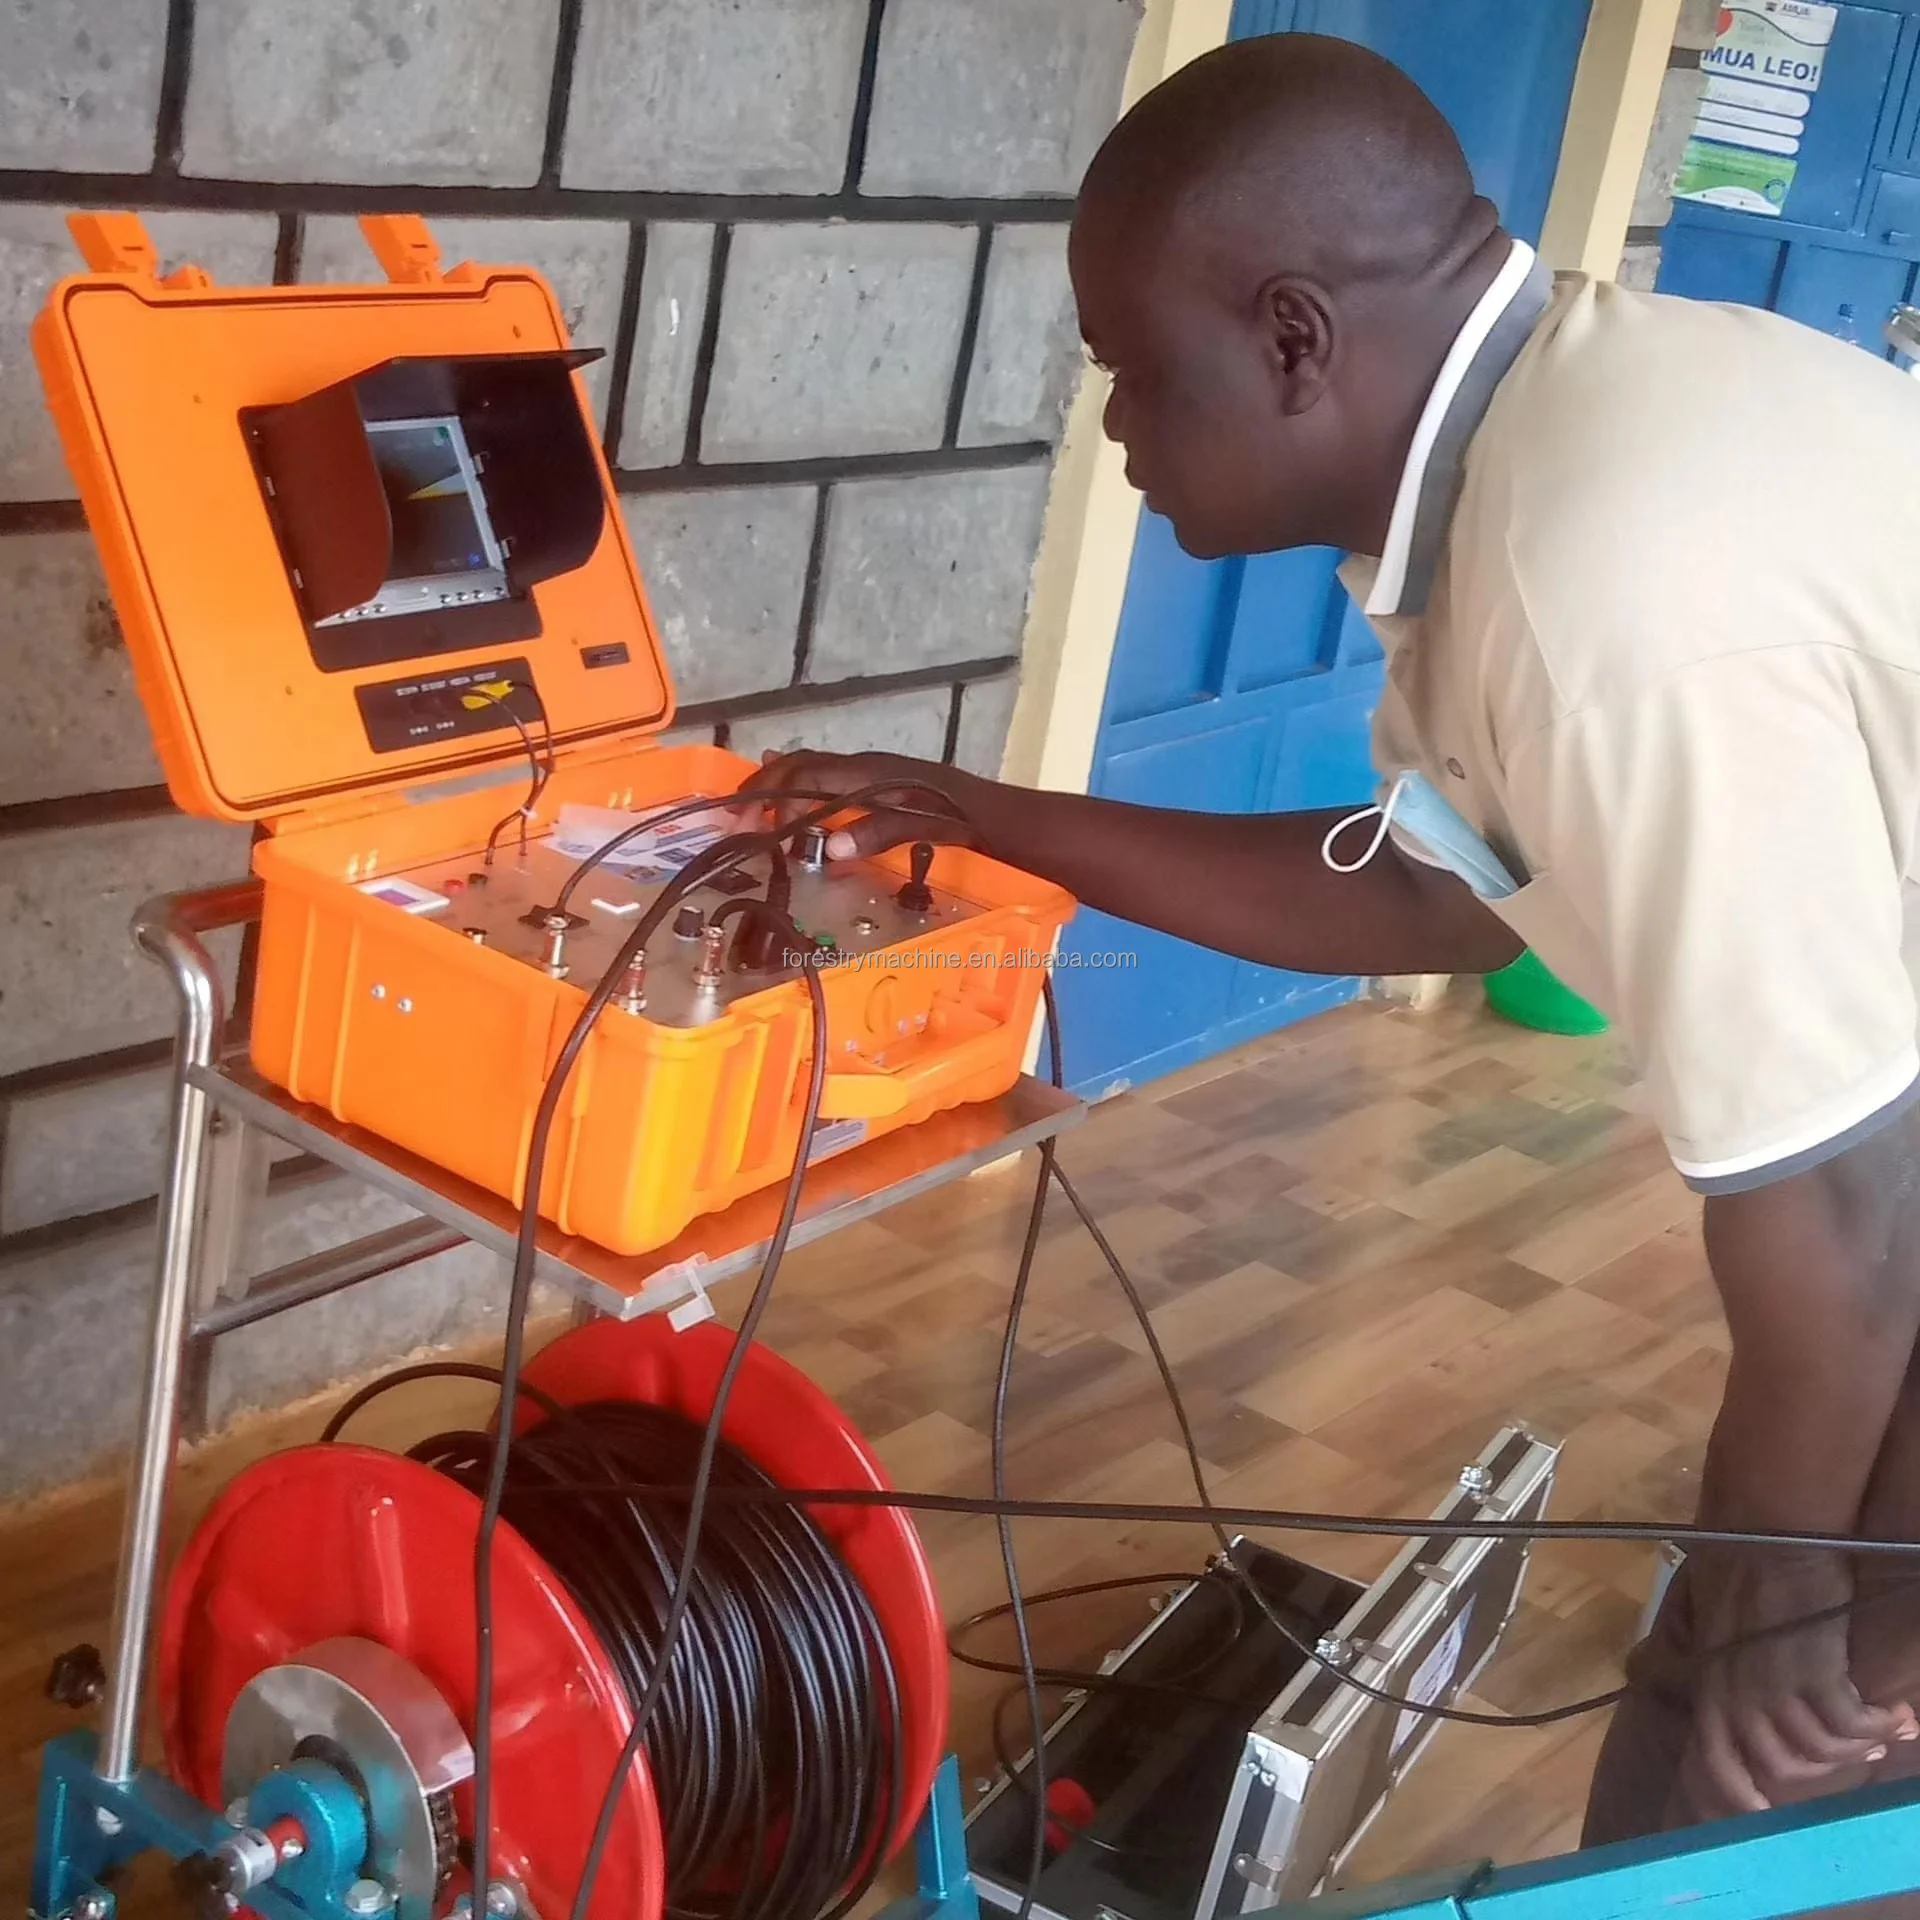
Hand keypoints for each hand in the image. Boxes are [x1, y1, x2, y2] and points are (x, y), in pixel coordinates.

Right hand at [730, 749, 975, 859]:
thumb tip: (831, 849)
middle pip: (803, 765)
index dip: (772, 795)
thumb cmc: (972, 821)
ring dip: (780, 786)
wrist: (1007, 816)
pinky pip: (832, 778)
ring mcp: (875, 772)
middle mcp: (867, 765)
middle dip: (765, 787)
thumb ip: (882, 832)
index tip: (747, 823)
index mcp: (872, 772)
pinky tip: (792, 793)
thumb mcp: (930, 829)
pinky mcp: (884, 784)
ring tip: (750, 804)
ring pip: (814, 768)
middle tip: (735, 818)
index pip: (807, 774)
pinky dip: (803, 785)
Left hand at [1683, 1549, 1917, 1815]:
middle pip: (1781, 1770)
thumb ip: (1727, 1671)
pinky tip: (1895, 1714)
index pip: (1712, 1761)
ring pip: (1822, 1753)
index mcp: (1709, 1685)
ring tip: (1882, 1732)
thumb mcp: (1720, 1628)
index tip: (1762, 1813)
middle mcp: (1737, 1696)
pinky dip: (1878, 1726)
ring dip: (1856, 1749)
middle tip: (1858, 1756)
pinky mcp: (1815, 1673)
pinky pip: (1851, 1724)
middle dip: (1823, 1773)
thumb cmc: (1742, 1572)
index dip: (1735, 1795)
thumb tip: (1742, 1707)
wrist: (1768, 1533)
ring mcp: (1774, 1687)